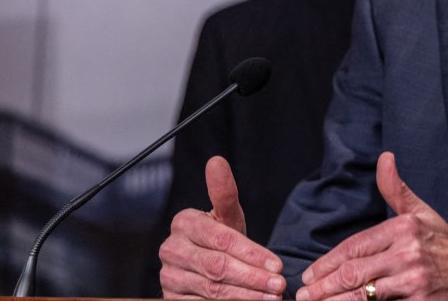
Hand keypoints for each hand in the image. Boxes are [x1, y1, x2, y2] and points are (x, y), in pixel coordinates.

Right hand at [159, 155, 286, 298]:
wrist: (208, 264)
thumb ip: (225, 193)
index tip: (278, 264)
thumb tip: (217, 161)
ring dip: (246, 295)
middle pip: (217, 266)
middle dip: (252, 277)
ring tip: (271, 297)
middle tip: (278, 285)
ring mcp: (169, 277)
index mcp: (183, 223)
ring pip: (212, 288)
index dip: (251, 253)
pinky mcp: (171, 299)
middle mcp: (170, 250)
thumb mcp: (228, 216)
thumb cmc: (220, 237)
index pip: (222, 239)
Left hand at [295, 152, 447, 299]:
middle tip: (303, 296)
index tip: (310, 275)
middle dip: (324, 287)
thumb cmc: (447, 246)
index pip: (355, 246)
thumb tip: (384, 157)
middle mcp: (409, 252)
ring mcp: (414, 280)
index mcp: (404, 227)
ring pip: (363, 296)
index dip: (328, 262)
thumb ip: (396, 189)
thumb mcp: (423, 213)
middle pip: (354, 273)